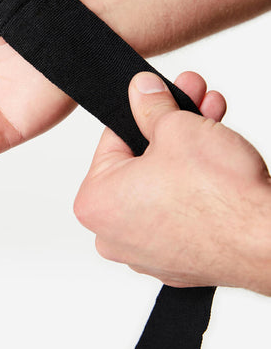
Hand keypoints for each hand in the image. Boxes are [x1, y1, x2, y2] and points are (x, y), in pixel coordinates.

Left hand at [74, 71, 270, 293]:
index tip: (157, 95)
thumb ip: (151, 105)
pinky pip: (178, 208)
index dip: (140, 112)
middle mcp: (113, 233)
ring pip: (162, 182)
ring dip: (187, 146)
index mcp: (94, 203)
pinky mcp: (178, 258)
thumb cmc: (216, 197)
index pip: (113, 140)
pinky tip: (215, 154)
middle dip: (170, 125)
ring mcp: (147, 250)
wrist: (266, 240)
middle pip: (140, 160)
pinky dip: (194, 183)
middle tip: (190, 97)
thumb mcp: (175, 129)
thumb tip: (142, 90)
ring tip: (210, 115)